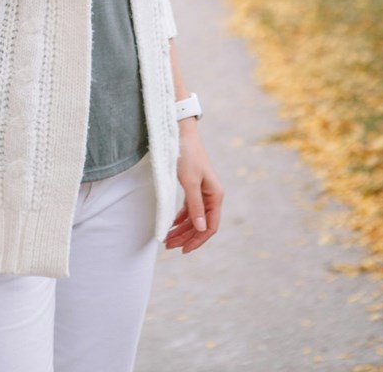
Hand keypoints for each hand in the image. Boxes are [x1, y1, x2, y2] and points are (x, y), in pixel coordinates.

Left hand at [164, 121, 222, 253]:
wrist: (180, 132)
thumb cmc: (187, 155)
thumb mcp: (190, 182)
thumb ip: (195, 206)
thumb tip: (201, 230)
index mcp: (215, 196)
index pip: (210, 226)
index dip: (197, 240)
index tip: (183, 250)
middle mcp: (211, 196)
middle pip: (200, 224)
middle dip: (186, 237)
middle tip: (169, 246)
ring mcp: (202, 191)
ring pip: (193, 218)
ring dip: (181, 229)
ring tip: (167, 239)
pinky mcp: (193, 186)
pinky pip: (189, 208)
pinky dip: (180, 218)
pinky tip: (171, 224)